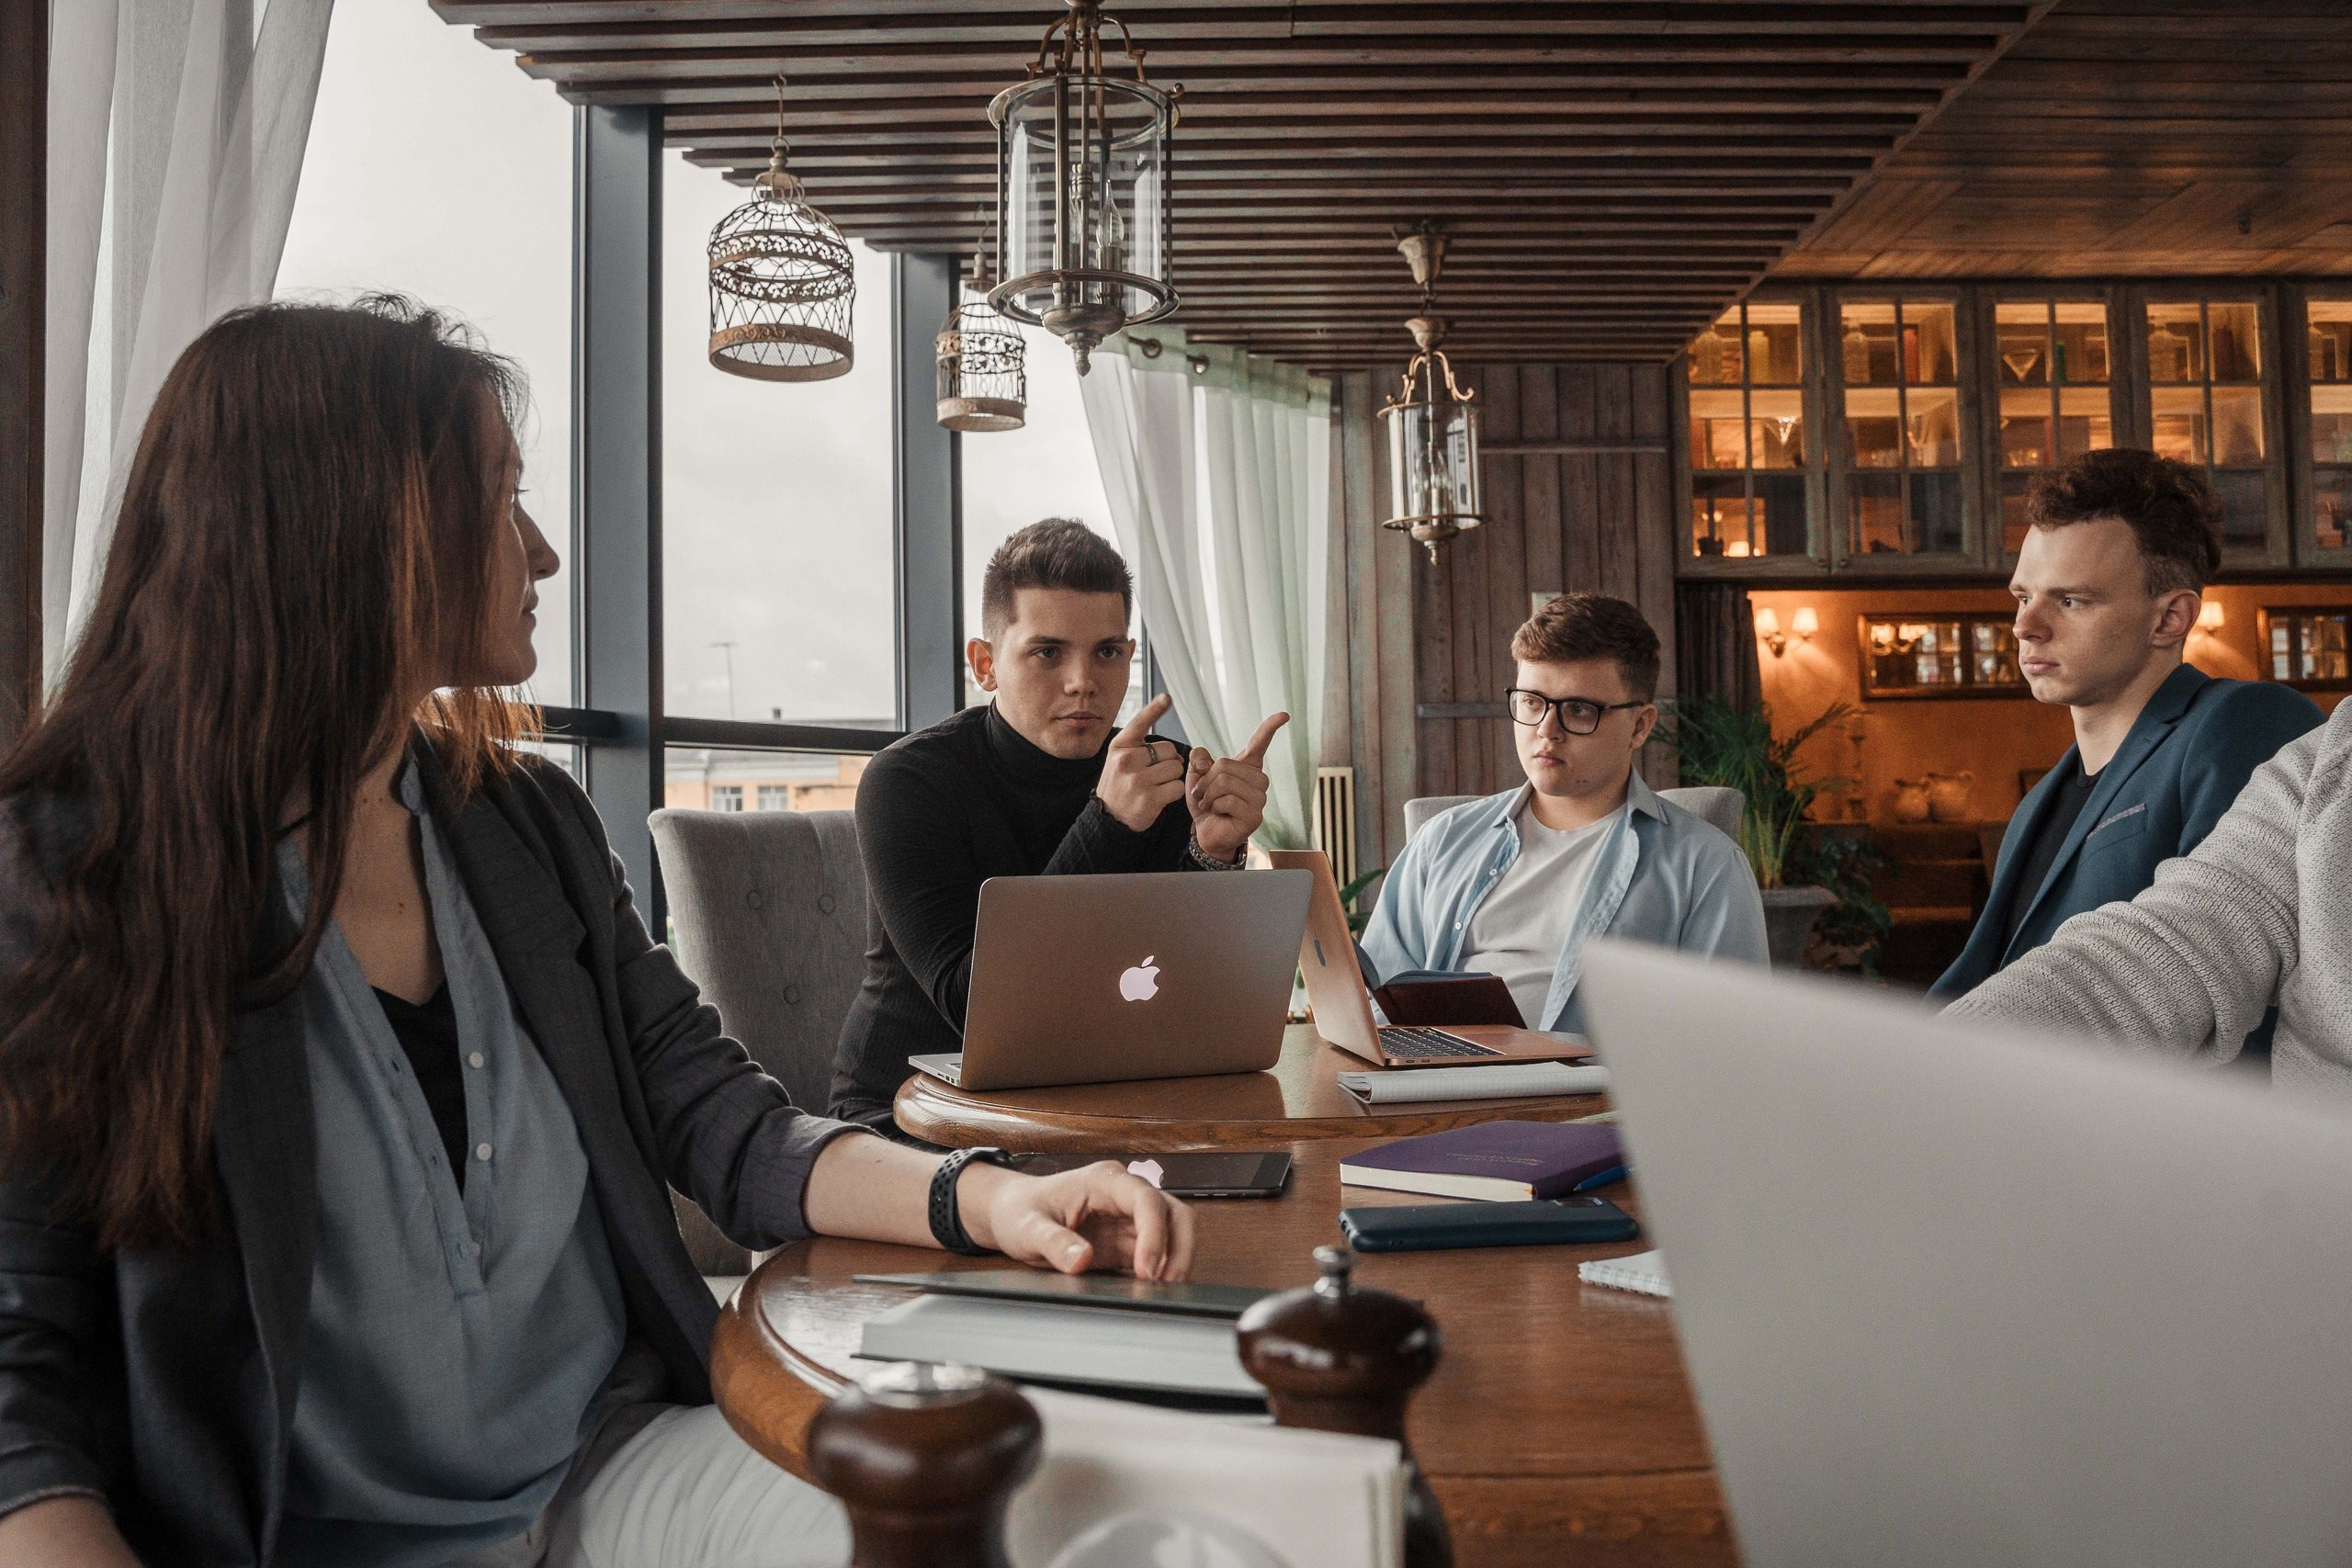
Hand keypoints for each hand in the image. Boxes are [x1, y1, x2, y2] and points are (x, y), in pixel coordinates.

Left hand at [957, 1160, 1196, 1280]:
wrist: (1011, 1212)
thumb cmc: (1019, 1211)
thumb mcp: (1027, 1228)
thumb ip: (1054, 1242)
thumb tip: (1083, 1259)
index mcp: (1103, 1180)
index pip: (1146, 1200)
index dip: (1155, 1235)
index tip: (1146, 1271)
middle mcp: (1123, 1194)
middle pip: (1174, 1212)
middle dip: (1179, 1248)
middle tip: (1167, 1285)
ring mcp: (1128, 1218)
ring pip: (1173, 1233)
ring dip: (1175, 1261)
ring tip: (1161, 1291)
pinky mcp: (1127, 1241)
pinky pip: (1157, 1254)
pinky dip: (1161, 1271)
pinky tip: (1150, 1291)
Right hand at [1095, 693, 1187, 831]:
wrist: (1108, 817)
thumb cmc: (1118, 784)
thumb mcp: (1118, 758)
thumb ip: (1139, 746)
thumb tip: (1176, 750)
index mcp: (1120, 747)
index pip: (1140, 722)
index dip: (1155, 708)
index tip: (1166, 697)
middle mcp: (1127, 761)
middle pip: (1170, 750)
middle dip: (1168, 762)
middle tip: (1154, 774)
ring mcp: (1138, 780)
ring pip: (1176, 769)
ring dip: (1172, 778)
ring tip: (1155, 785)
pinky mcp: (1149, 799)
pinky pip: (1178, 788)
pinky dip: (1174, 793)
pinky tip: (1160, 797)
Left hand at [1187, 711, 1287, 863]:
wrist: (1205, 832)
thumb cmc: (1206, 803)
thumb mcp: (1196, 777)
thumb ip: (1198, 760)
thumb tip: (1202, 759)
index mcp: (1247, 766)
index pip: (1260, 743)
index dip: (1270, 727)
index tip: (1284, 715)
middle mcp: (1258, 780)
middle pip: (1225, 764)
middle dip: (1205, 779)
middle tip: (1201, 793)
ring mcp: (1259, 798)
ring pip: (1225, 782)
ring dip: (1208, 794)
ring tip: (1209, 804)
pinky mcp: (1255, 815)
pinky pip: (1228, 801)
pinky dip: (1214, 806)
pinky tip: (1217, 813)